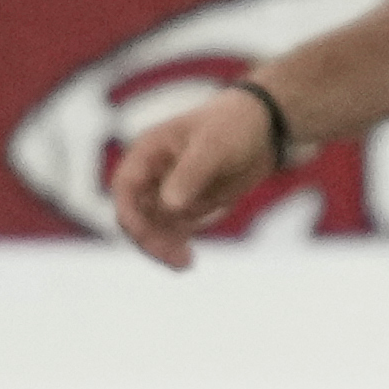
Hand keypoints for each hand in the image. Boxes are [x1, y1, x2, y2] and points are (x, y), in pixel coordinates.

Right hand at [107, 84, 286, 270]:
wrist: (263, 129)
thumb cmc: (233, 125)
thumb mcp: (213, 146)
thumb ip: (190, 173)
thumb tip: (169, 205)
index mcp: (149, 151)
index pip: (124, 187)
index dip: (129, 213)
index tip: (145, 236)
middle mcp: (153, 174)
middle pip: (136, 214)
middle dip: (149, 238)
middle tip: (174, 258)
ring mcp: (169, 192)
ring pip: (154, 228)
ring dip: (164, 247)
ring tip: (185, 262)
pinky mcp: (188, 206)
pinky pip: (174, 232)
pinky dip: (177, 246)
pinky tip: (189, 260)